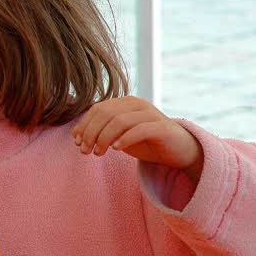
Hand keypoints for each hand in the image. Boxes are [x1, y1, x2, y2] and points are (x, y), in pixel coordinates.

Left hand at [71, 96, 203, 182]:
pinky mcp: (162, 127)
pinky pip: (139, 129)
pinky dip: (124, 138)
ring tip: (98, 153)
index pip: (98, 109)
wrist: (179, 151)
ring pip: (119, 121)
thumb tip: (76, 135)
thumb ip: (101, 132)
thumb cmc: (147, 142)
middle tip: (85, 150)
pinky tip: (115, 149)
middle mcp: (137, 104)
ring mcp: (150, 114)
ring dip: (103, 138)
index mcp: (125, 103)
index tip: (77, 142)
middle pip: (105, 114)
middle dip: (91, 133)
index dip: (84, 125)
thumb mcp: (119, 136)